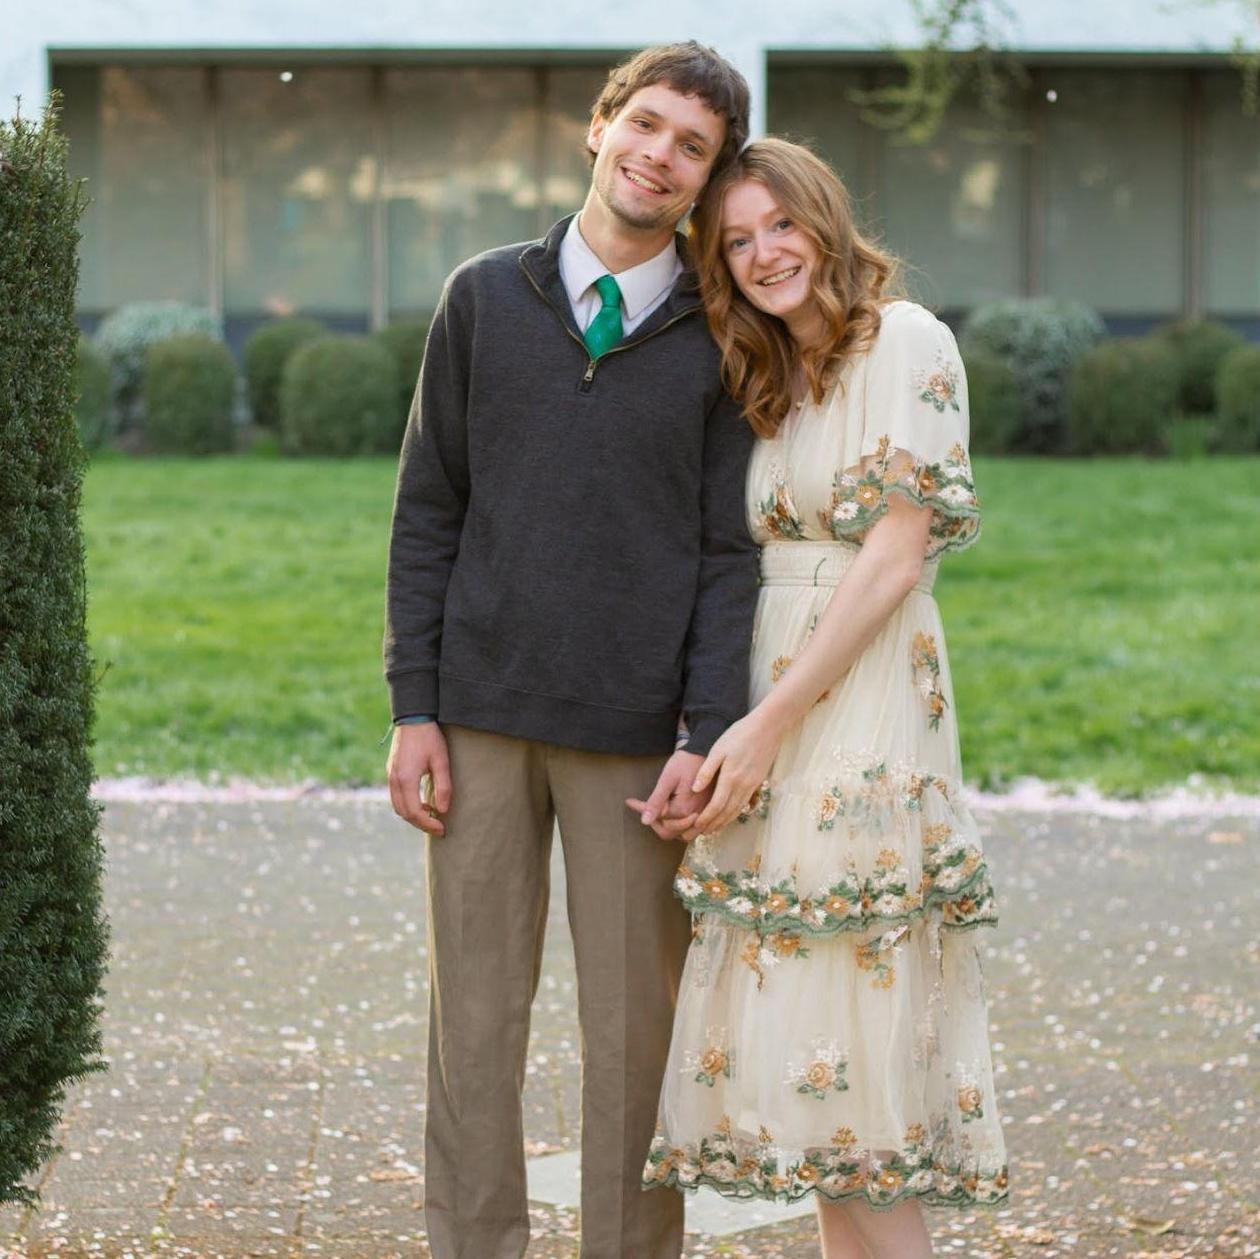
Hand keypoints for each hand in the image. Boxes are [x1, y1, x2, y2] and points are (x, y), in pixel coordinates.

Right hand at [387, 722, 451, 835]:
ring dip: (413, 815)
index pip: (415, 812)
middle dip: (420, 824)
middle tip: (438, 827)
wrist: (413, 717)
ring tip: (432, 816)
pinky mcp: (391, 771)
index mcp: (406, 779)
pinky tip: (423, 802)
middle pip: (404, 813)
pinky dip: (408, 805)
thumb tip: (443, 810)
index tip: (442, 829)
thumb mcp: (441, 761)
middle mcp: (394, 780)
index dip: (428, 824)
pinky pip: (396, 796)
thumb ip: (443, 787)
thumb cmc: (429, 738)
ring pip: (398, 806)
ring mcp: (390, 775)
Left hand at [626, 749, 708, 840]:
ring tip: (659, 812)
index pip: (658, 819)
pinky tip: (674, 815)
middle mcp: (696, 817)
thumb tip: (644, 821)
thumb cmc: (685, 762)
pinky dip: (682, 827)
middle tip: (646, 808)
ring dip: (668, 827)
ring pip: (682, 834)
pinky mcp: (708, 812)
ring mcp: (704, 815)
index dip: (643, 810)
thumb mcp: (667, 779)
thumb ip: (656, 801)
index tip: (631, 801)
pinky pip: (694, 829)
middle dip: (655, 822)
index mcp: (684, 809)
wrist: (706, 751)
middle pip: (669, 833)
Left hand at [690, 711, 783, 835]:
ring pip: (736, 810)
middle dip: (712, 826)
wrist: (768, 728)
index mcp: (730, 778)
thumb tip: (695, 790)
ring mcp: (752, 785)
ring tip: (712, 831)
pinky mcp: (757, 782)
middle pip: (726, 813)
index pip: (716, 806)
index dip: (706, 819)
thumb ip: (707, 771)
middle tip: (699, 836)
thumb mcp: (718, 749)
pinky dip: (735, 813)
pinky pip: (744, 804)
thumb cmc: (739, 735)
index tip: (695, 828)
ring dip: (724, 822)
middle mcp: (742, 786)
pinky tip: (729, 816)